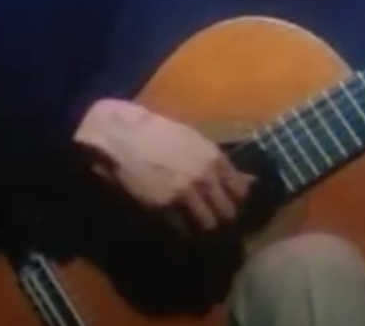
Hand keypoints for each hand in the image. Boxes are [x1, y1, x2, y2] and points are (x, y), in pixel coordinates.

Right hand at [73, 99, 253, 235]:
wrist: (123, 137)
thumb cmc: (158, 132)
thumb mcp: (194, 140)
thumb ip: (216, 161)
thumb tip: (241, 177)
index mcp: (215, 159)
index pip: (240, 190)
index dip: (237, 200)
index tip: (231, 204)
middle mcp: (205, 178)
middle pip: (227, 211)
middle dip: (224, 218)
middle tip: (218, 221)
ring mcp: (185, 195)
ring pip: (208, 225)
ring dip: (205, 228)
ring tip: (200, 229)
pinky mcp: (164, 208)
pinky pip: (182, 229)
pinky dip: (183, 231)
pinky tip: (181, 229)